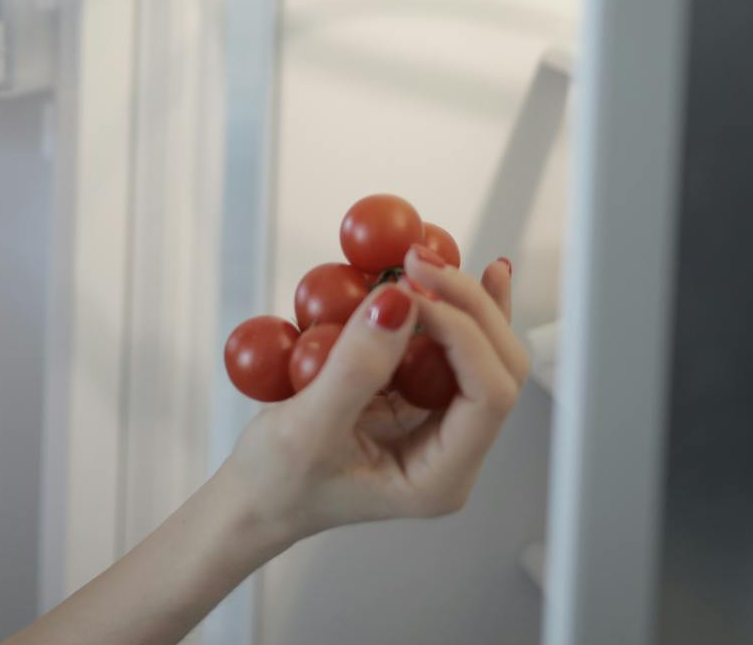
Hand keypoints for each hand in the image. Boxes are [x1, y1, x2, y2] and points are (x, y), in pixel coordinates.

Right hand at [227, 250, 527, 542]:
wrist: (256, 497)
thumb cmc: (278, 482)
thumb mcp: (308, 425)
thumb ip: (356, 366)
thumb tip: (398, 302)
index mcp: (440, 475)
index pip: (487, 395)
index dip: (461, 332)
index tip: (410, 290)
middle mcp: (451, 448)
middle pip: (496, 366)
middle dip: (467, 306)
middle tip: (421, 261)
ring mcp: (436, 421)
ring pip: (478, 350)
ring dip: (458, 298)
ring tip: (427, 255)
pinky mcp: (413, 397)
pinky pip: (438, 346)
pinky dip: (432, 305)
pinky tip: (425, 274)